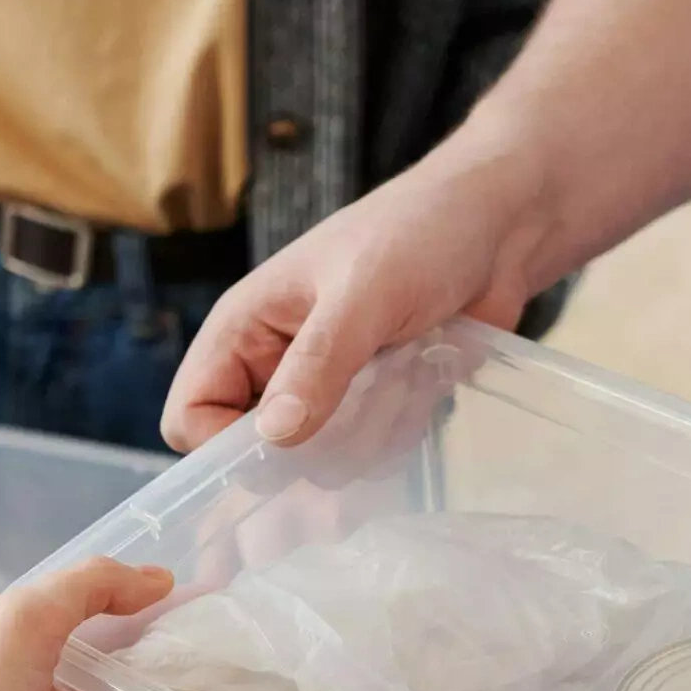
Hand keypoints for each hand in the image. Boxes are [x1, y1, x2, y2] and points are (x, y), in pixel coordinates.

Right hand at [161, 145, 547, 452]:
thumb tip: (274, 437)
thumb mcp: (364, 296)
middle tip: (362, 421)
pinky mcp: (374, 406)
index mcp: (245, 330)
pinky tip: (424, 384)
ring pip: (320, 464)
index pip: (191, 417)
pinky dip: (398, 433)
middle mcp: (275, 367)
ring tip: (404, 379)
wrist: (499, 226)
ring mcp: (326, 390)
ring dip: (369, 438)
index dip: (222, 447)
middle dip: (311, 455)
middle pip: (259, 457)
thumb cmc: (419, 234)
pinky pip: (369, 456)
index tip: (283, 451)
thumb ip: (318, 364)